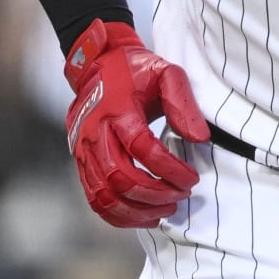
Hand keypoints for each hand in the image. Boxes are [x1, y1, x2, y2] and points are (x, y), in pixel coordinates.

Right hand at [63, 19, 209, 227]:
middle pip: (120, 178)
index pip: (142, 148)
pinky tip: (141, 215)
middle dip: (155, 194)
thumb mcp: (166, 73)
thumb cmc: (135, 70)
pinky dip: (117, 214)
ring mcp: (83, 150)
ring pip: (104, 195)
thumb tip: (199, 139)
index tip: (192, 179)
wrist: (97, 64)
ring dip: (137, 211)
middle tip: (181, 196)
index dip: (169, 169)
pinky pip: (94, 198)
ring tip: (165, 210)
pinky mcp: (79, 162)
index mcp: (117, 109)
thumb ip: (183, 104)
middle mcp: (95, 133)